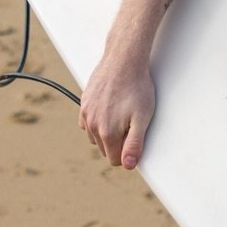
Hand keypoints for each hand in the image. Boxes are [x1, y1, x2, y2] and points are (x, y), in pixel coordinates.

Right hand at [79, 51, 155, 168]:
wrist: (124, 60)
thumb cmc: (137, 88)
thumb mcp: (142, 118)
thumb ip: (134, 144)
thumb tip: (127, 166)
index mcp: (107, 133)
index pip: (115, 160)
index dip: (128, 153)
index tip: (136, 139)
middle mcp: (92, 125)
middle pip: (105, 149)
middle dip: (118, 143)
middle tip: (131, 123)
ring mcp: (86, 114)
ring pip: (95, 137)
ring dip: (107, 132)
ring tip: (122, 115)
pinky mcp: (84, 103)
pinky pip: (87, 123)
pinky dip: (98, 121)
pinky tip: (110, 110)